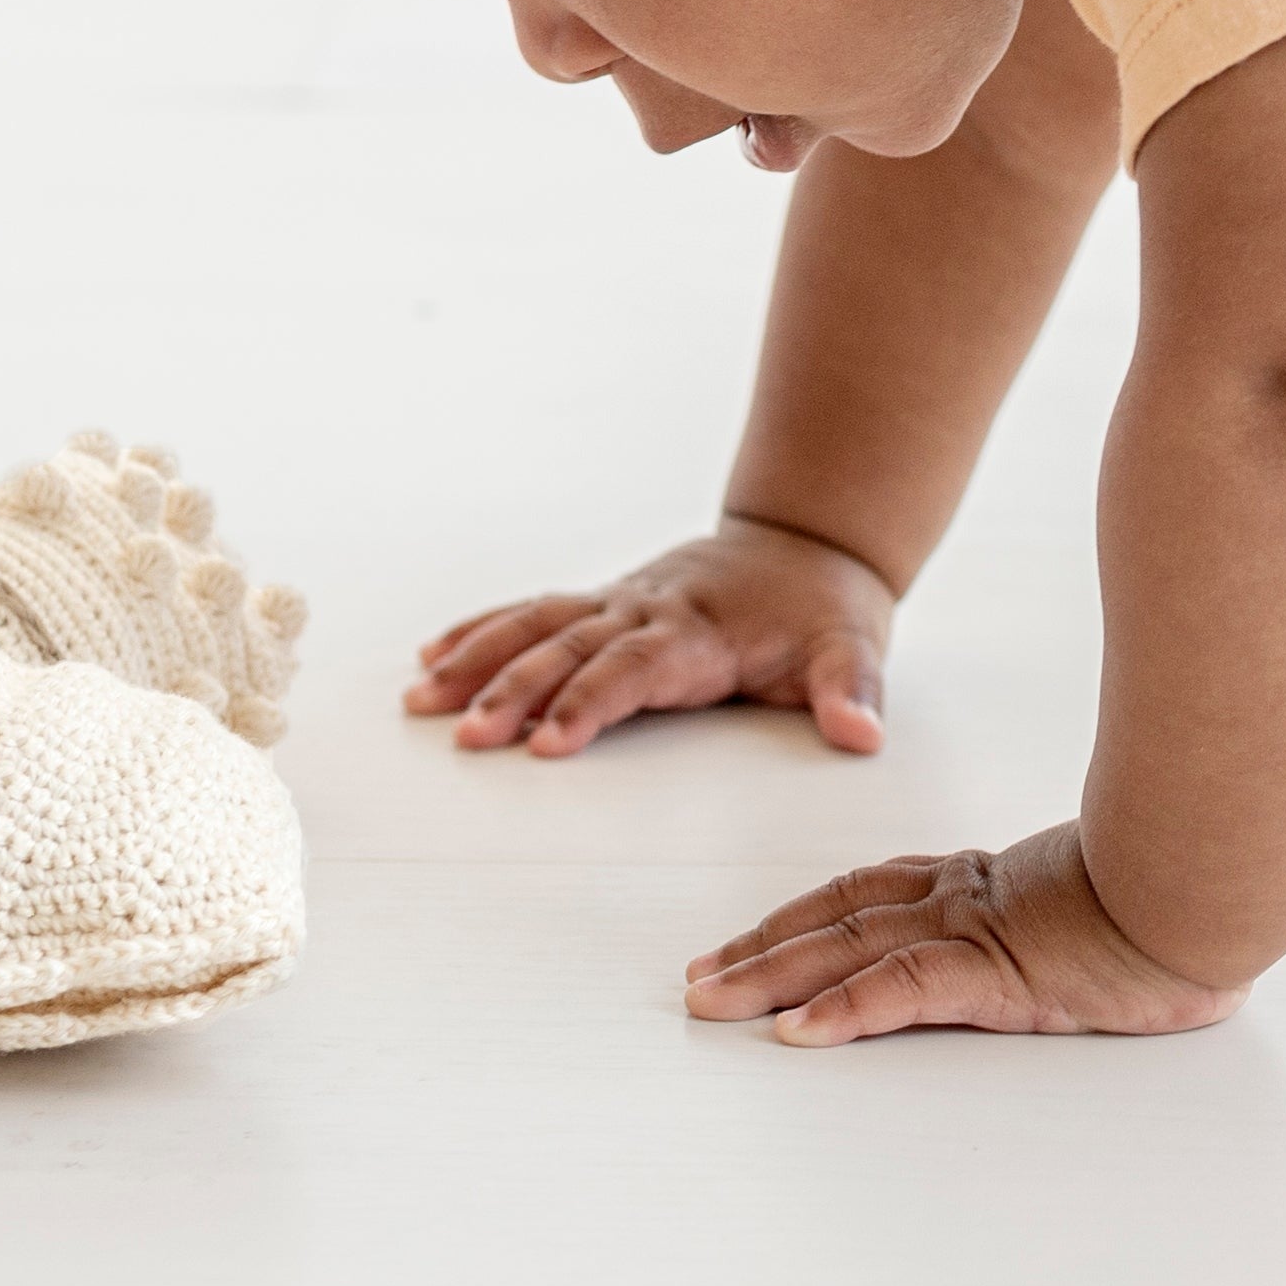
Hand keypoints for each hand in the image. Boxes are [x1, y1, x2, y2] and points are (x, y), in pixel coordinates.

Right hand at [406, 517, 895, 756]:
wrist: (810, 542)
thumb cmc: (825, 607)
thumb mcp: (854, 648)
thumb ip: (852, 692)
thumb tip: (864, 734)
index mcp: (698, 631)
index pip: (633, 669)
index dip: (589, 703)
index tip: (546, 742)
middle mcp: (647, 611)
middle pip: (569, 648)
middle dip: (514, 690)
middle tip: (466, 734)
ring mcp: (619, 602)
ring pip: (536, 625)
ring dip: (478, 659)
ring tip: (421, 698)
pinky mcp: (605, 601)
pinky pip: (533, 611)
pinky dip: (482, 629)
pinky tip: (432, 655)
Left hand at [684, 822, 1247, 1044]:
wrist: (1215, 875)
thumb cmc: (1187, 886)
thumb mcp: (1115, 903)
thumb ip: (1083, 913)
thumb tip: (1090, 932)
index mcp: (989, 883)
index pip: (872, 893)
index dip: (804, 916)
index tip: (751, 940)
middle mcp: (966, 898)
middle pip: (837, 918)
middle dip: (761, 950)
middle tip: (698, 982)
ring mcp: (977, 931)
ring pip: (848, 949)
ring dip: (770, 978)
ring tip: (711, 1006)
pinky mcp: (997, 969)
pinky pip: (902, 990)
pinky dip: (842, 1011)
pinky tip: (796, 1033)